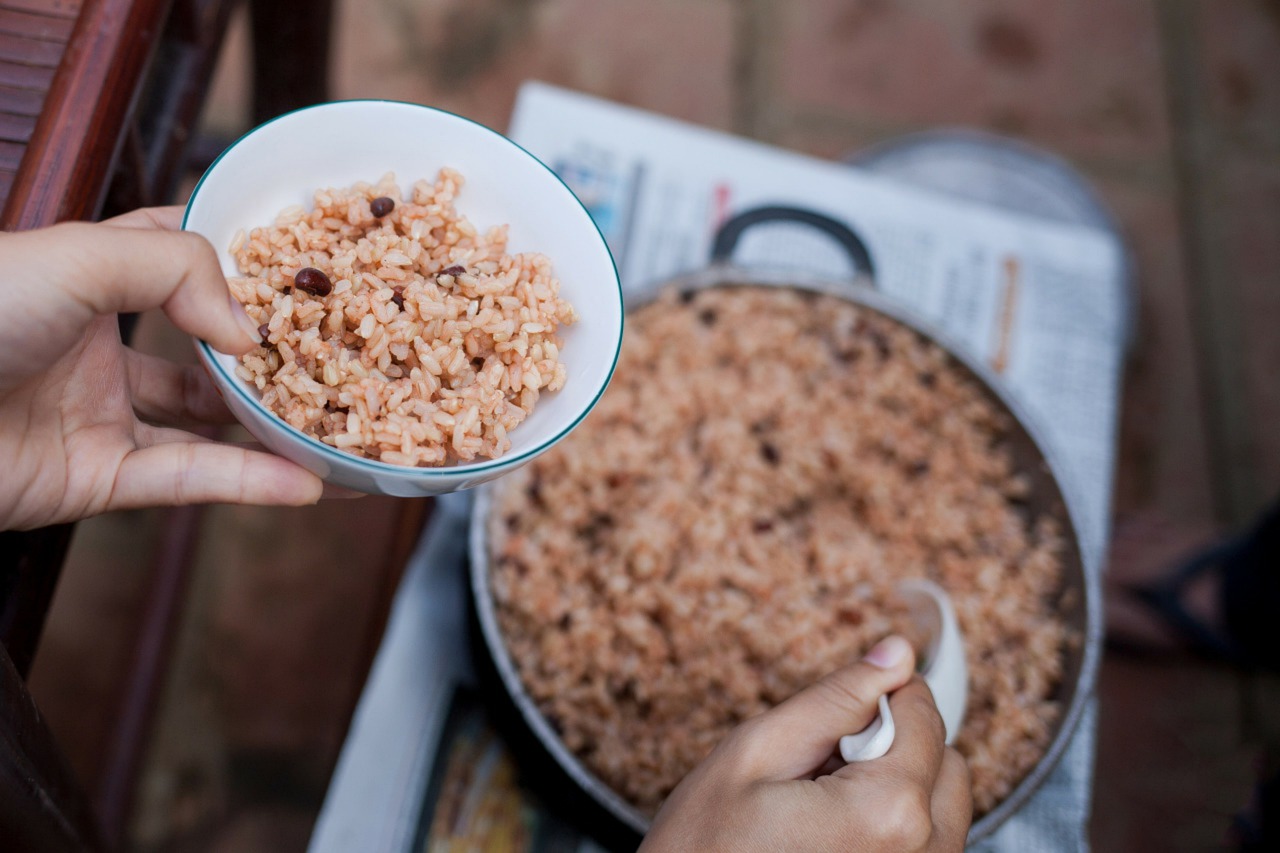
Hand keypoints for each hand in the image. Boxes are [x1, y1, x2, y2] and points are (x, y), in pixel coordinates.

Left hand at [0, 207, 322, 529]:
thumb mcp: (75, 257)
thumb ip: (174, 270)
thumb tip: (249, 333)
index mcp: (91, 278)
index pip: (176, 256)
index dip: (238, 259)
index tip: (305, 268)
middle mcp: (101, 345)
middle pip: (206, 350)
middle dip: (272, 357)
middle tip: (343, 361)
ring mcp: (102, 414)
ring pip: (208, 424)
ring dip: (274, 431)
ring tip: (342, 432)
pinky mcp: (97, 478)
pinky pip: (186, 481)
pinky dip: (247, 484)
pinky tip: (305, 485)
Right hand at [641, 636, 971, 851]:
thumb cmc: (705, 851)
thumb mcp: (756, 753)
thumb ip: (836, 698)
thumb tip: (895, 653)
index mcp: (888, 811)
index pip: (924, 714)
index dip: (877, 697)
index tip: (834, 718)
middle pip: (945, 762)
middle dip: (896, 746)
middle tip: (823, 768)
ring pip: (943, 806)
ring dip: (898, 789)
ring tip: (827, 809)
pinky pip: (927, 845)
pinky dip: (894, 828)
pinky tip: (835, 836)